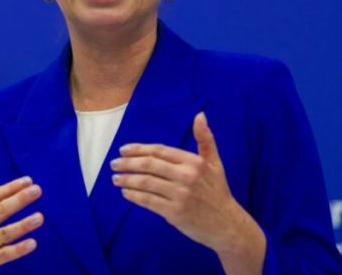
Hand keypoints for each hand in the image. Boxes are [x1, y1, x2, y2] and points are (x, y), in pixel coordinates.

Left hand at [110, 112, 264, 273]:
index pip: (159, 151)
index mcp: (193, 162)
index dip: (138, 149)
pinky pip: (148, 201)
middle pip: (149, 165)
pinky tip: (126, 193)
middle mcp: (186, 176)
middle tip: (113, 164)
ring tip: (115, 179)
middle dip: (127, 163)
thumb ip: (206, 139)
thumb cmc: (218, 192)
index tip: (123, 150)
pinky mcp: (175, 212)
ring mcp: (180, 195)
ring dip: (126, 179)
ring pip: (145, 183)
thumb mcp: (215, 163)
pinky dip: (134, 196)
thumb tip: (200, 115)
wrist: (227, 225)